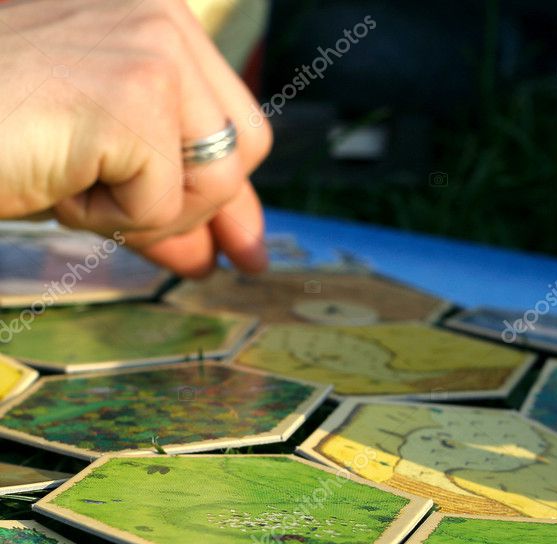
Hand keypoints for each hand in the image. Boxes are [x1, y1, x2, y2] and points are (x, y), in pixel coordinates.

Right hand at [0, 0, 271, 275]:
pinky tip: (55, 183)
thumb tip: (231, 251)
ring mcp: (153, 49)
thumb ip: (173, 192)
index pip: (235, 121)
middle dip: (193, 205)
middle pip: (243, 149)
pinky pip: (163, 202)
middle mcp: (164, 19)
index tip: (241, 251)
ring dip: (146, 214)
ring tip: (72, 183)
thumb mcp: (104, 161)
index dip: (232, 192)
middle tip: (124, 216)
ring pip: (216, 180)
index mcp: (156, 20)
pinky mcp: (133, 94)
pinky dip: (109, 219)